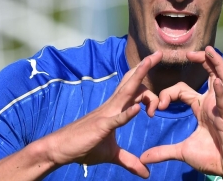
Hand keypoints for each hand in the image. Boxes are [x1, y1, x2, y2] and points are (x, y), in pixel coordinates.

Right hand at [40, 51, 162, 177]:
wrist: (60, 149)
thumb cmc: (83, 146)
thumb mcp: (111, 155)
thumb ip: (129, 161)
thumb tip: (146, 173)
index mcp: (115, 109)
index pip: (134, 91)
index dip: (149, 90)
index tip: (162, 100)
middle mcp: (112, 106)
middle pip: (131, 82)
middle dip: (145, 67)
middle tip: (159, 53)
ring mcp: (106, 114)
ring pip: (125, 91)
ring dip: (138, 78)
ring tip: (150, 63)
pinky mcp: (101, 127)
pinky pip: (116, 119)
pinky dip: (127, 114)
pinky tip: (138, 110)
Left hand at [140, 46, 222, 180]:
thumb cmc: (211, 158)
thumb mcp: (182, 152)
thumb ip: (162, 152)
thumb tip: (144, 158)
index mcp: (202, 107)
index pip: (184, 89)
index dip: (169, 93)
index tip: (159, 105)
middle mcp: (213, 104)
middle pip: (210, 75)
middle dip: (202, 61)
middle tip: (189, 53)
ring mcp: (221, 109)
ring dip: (217, 65)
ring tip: (208, 52)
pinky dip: (220, 92)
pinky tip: (216, 82)